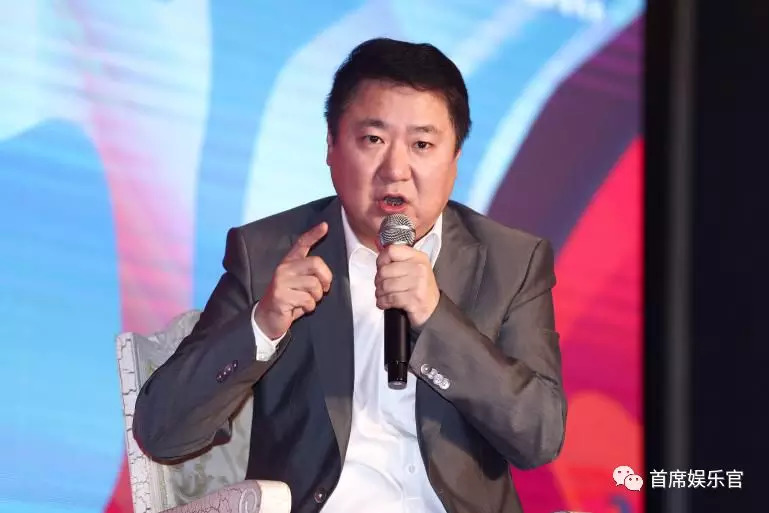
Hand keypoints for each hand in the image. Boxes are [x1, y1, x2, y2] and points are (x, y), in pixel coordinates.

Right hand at [254, 222, 331, 338]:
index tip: (325, 226)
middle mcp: (284, 269)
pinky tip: (300, 309)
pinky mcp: (280, 295)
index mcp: (288, 263)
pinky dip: (309, 308)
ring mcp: (281, 281)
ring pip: (314, 285)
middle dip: (326, 278)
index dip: (313, 234)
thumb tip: (327, 277)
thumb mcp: (297, 284)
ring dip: (316, 297)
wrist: (267, 319)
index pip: (301, 244)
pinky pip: (308, 300)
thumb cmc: (288, 300)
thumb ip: (309, 275)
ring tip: (307, 301)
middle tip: (324, 289)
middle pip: (316, 263)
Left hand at [375, 245, 439, 327]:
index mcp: (418, 257)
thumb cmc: (419, 288)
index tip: (381, 267)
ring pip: (385, 286)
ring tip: (383, 295)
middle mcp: (419, 268)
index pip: (391, 250)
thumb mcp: (413, 268)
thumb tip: (380, 260)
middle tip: (381, 286)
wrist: (432, 308)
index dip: (381, 260)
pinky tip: (385, 303)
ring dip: (380, 293)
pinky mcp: (414, 299)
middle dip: (378, 281)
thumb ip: (398, 261)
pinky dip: (383, 302)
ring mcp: (418, 284)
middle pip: (385, 270)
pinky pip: (390, 298)